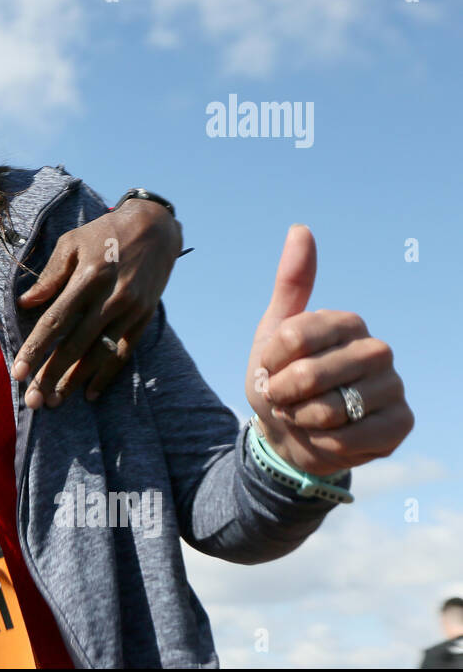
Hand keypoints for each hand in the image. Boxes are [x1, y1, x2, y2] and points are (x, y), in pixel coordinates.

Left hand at [13, 198, 181, 407]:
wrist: (155, 228)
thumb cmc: (104, 233)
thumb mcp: (72, 243)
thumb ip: (50, 276)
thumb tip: (25, 304)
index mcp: (87, 278)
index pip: (55, 322)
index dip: (35, 349)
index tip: (18, 372)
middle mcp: (110, 298)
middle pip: (75, 345)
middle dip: (50, 375)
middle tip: (32, 401)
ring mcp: (130, 310)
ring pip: (99, 354)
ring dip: (75, 381)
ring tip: (55, 401)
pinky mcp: (144, 318)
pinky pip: (123, 352)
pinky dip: (106, 375)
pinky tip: (90, 393)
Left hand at [245, 226, 411, 476]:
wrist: (292, 434)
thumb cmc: (281, 379)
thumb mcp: (274, 333)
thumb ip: (290, 284)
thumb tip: (300, 228)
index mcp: (346, 322)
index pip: (294, 335)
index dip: (270, 361)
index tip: (268, 368)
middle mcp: (377, 349)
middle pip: (310, 373)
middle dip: (281, 394)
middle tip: (282, 399)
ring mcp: (394, 386)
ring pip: (330, 409)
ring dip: (301, 420)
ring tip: (303, 417)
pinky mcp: (401, 423)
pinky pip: (352, 438)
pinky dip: (325, 443)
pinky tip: (325, 437)